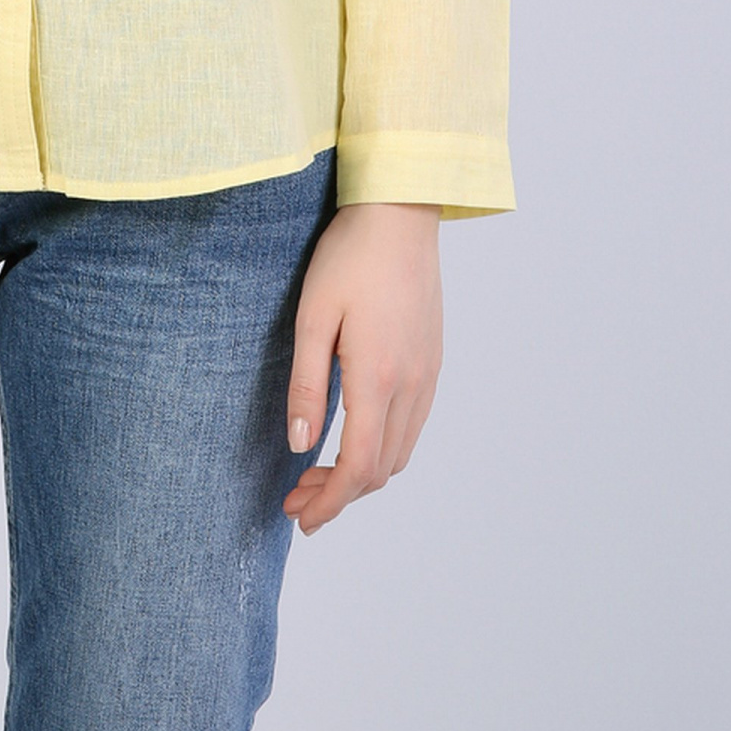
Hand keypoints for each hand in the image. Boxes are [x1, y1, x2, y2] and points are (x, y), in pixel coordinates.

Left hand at [284, 201, 441, 534]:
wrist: (400, 213)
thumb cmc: (350, 257)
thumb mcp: (312, 317)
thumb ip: (306, 385)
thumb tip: (298, 444)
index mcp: (378, 378)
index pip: (359, 468)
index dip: (330, 502)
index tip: (300, 516)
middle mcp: (412, 385)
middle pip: (382, 470)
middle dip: (339, 495)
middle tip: (297, 498)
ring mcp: (428, 374)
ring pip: (400, 451)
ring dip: (362, 475)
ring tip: (318, 473)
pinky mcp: (433, 361)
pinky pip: (412, 424)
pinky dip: (383, 448)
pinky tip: (353, 436)